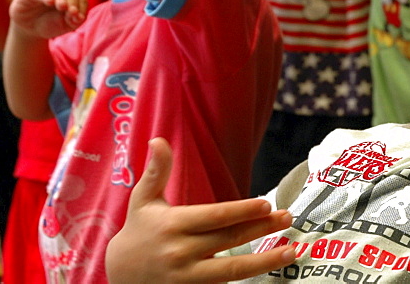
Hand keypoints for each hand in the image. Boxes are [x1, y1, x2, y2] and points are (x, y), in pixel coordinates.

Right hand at [9, 0, 87, 38]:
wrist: (29, 26)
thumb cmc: (50, 23)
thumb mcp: (64, 25)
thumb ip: (74, 21)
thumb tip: (80, 18)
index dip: (81, 8)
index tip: (79, 18)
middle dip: (72, 1)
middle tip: (72, 11)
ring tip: (62, 5)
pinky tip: (49, 1)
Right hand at [105, 138, 295, 282]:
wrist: (119, 275)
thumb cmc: (138, 231)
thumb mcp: (143, 199)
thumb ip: (156, 171)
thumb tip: (158, 140)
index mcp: (173, 225)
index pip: (214, 217)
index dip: (242, 211)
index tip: (267, 204)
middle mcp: (181, 252)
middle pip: (229, 240)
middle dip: (262, 229)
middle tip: (288, 217)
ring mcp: (187, 276)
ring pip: (231, 269)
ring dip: (264, 261)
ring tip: (290, 250)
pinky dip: (246, 278)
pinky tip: (268, 268)